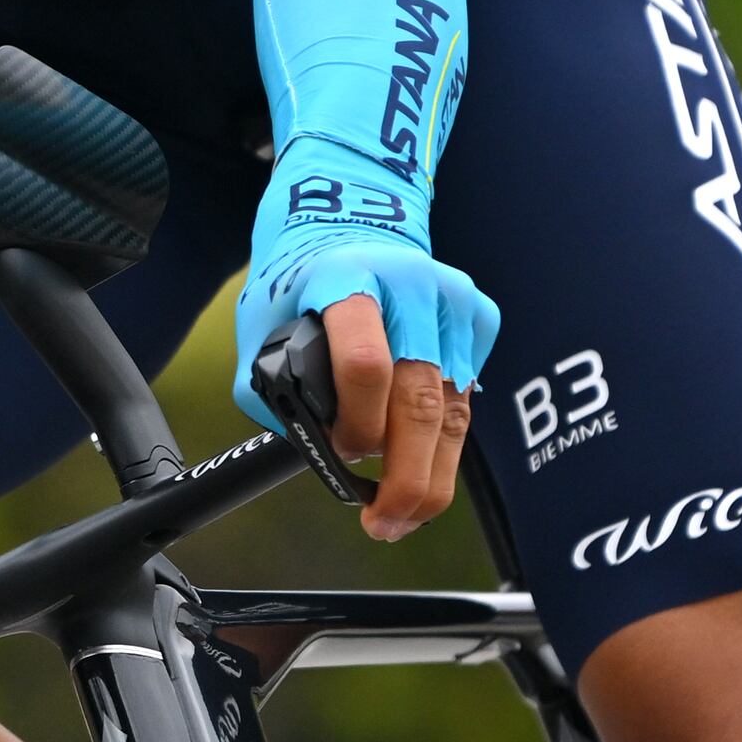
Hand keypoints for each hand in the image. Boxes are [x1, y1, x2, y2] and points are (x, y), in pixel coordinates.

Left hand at [233, 143, 496, 543]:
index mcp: (348, 279)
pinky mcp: (480, 317)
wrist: (353, 219)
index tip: (343, 454)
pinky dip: (444, 436)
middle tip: (387, 522)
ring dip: (431, 473)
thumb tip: (317, 453)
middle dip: (407, 476)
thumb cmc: (301, 284)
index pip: (366, 362)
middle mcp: (412, 288)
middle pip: (421, 400)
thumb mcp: (261, 326)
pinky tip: (420, 459)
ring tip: (403, 516)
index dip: (357, 424)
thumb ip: (275, 391)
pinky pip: (467, 394)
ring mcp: (453, 301)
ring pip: (455, 408)